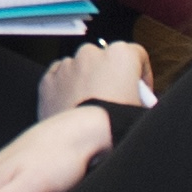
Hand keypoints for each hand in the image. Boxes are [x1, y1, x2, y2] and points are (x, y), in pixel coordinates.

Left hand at [38, 37, 155, 120]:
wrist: (80, 138)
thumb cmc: (114, 124)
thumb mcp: (143, 109)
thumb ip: (143, 97)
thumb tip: (139, 102)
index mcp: (120, 54)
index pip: (137, 55)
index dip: (141, 76)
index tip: (140, 92)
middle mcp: (91, 53)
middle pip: (106, 60)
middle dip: (110, 77)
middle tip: (114, 101)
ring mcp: (67, 65)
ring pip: (80, 68)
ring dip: (86, 82)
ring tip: (91, 108)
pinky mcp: (48, 80)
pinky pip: (59, 79)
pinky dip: (65, 89)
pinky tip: (73, 107)